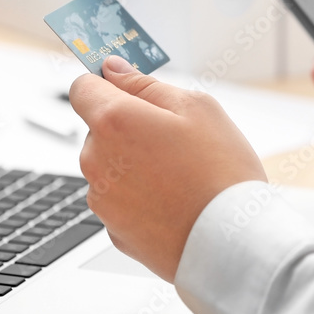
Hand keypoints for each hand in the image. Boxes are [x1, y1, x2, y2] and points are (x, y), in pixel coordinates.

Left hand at [70, 55, 265, 280]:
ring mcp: (102, 199)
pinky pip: (121, 200)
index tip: (124, 85)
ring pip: (111, 166)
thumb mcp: (197, 108)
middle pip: (100, 129)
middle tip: (176, 138)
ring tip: (181, 175)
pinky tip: (175, 200)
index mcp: (114, 122)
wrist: (231, 243)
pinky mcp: (113, 230)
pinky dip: (141, 197)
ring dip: (135, 164)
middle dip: (129, 127)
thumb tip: (114, 70)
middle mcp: (97, 161)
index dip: (105, 83)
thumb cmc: (220, 173)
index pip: (83, 87)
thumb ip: (146, 85)